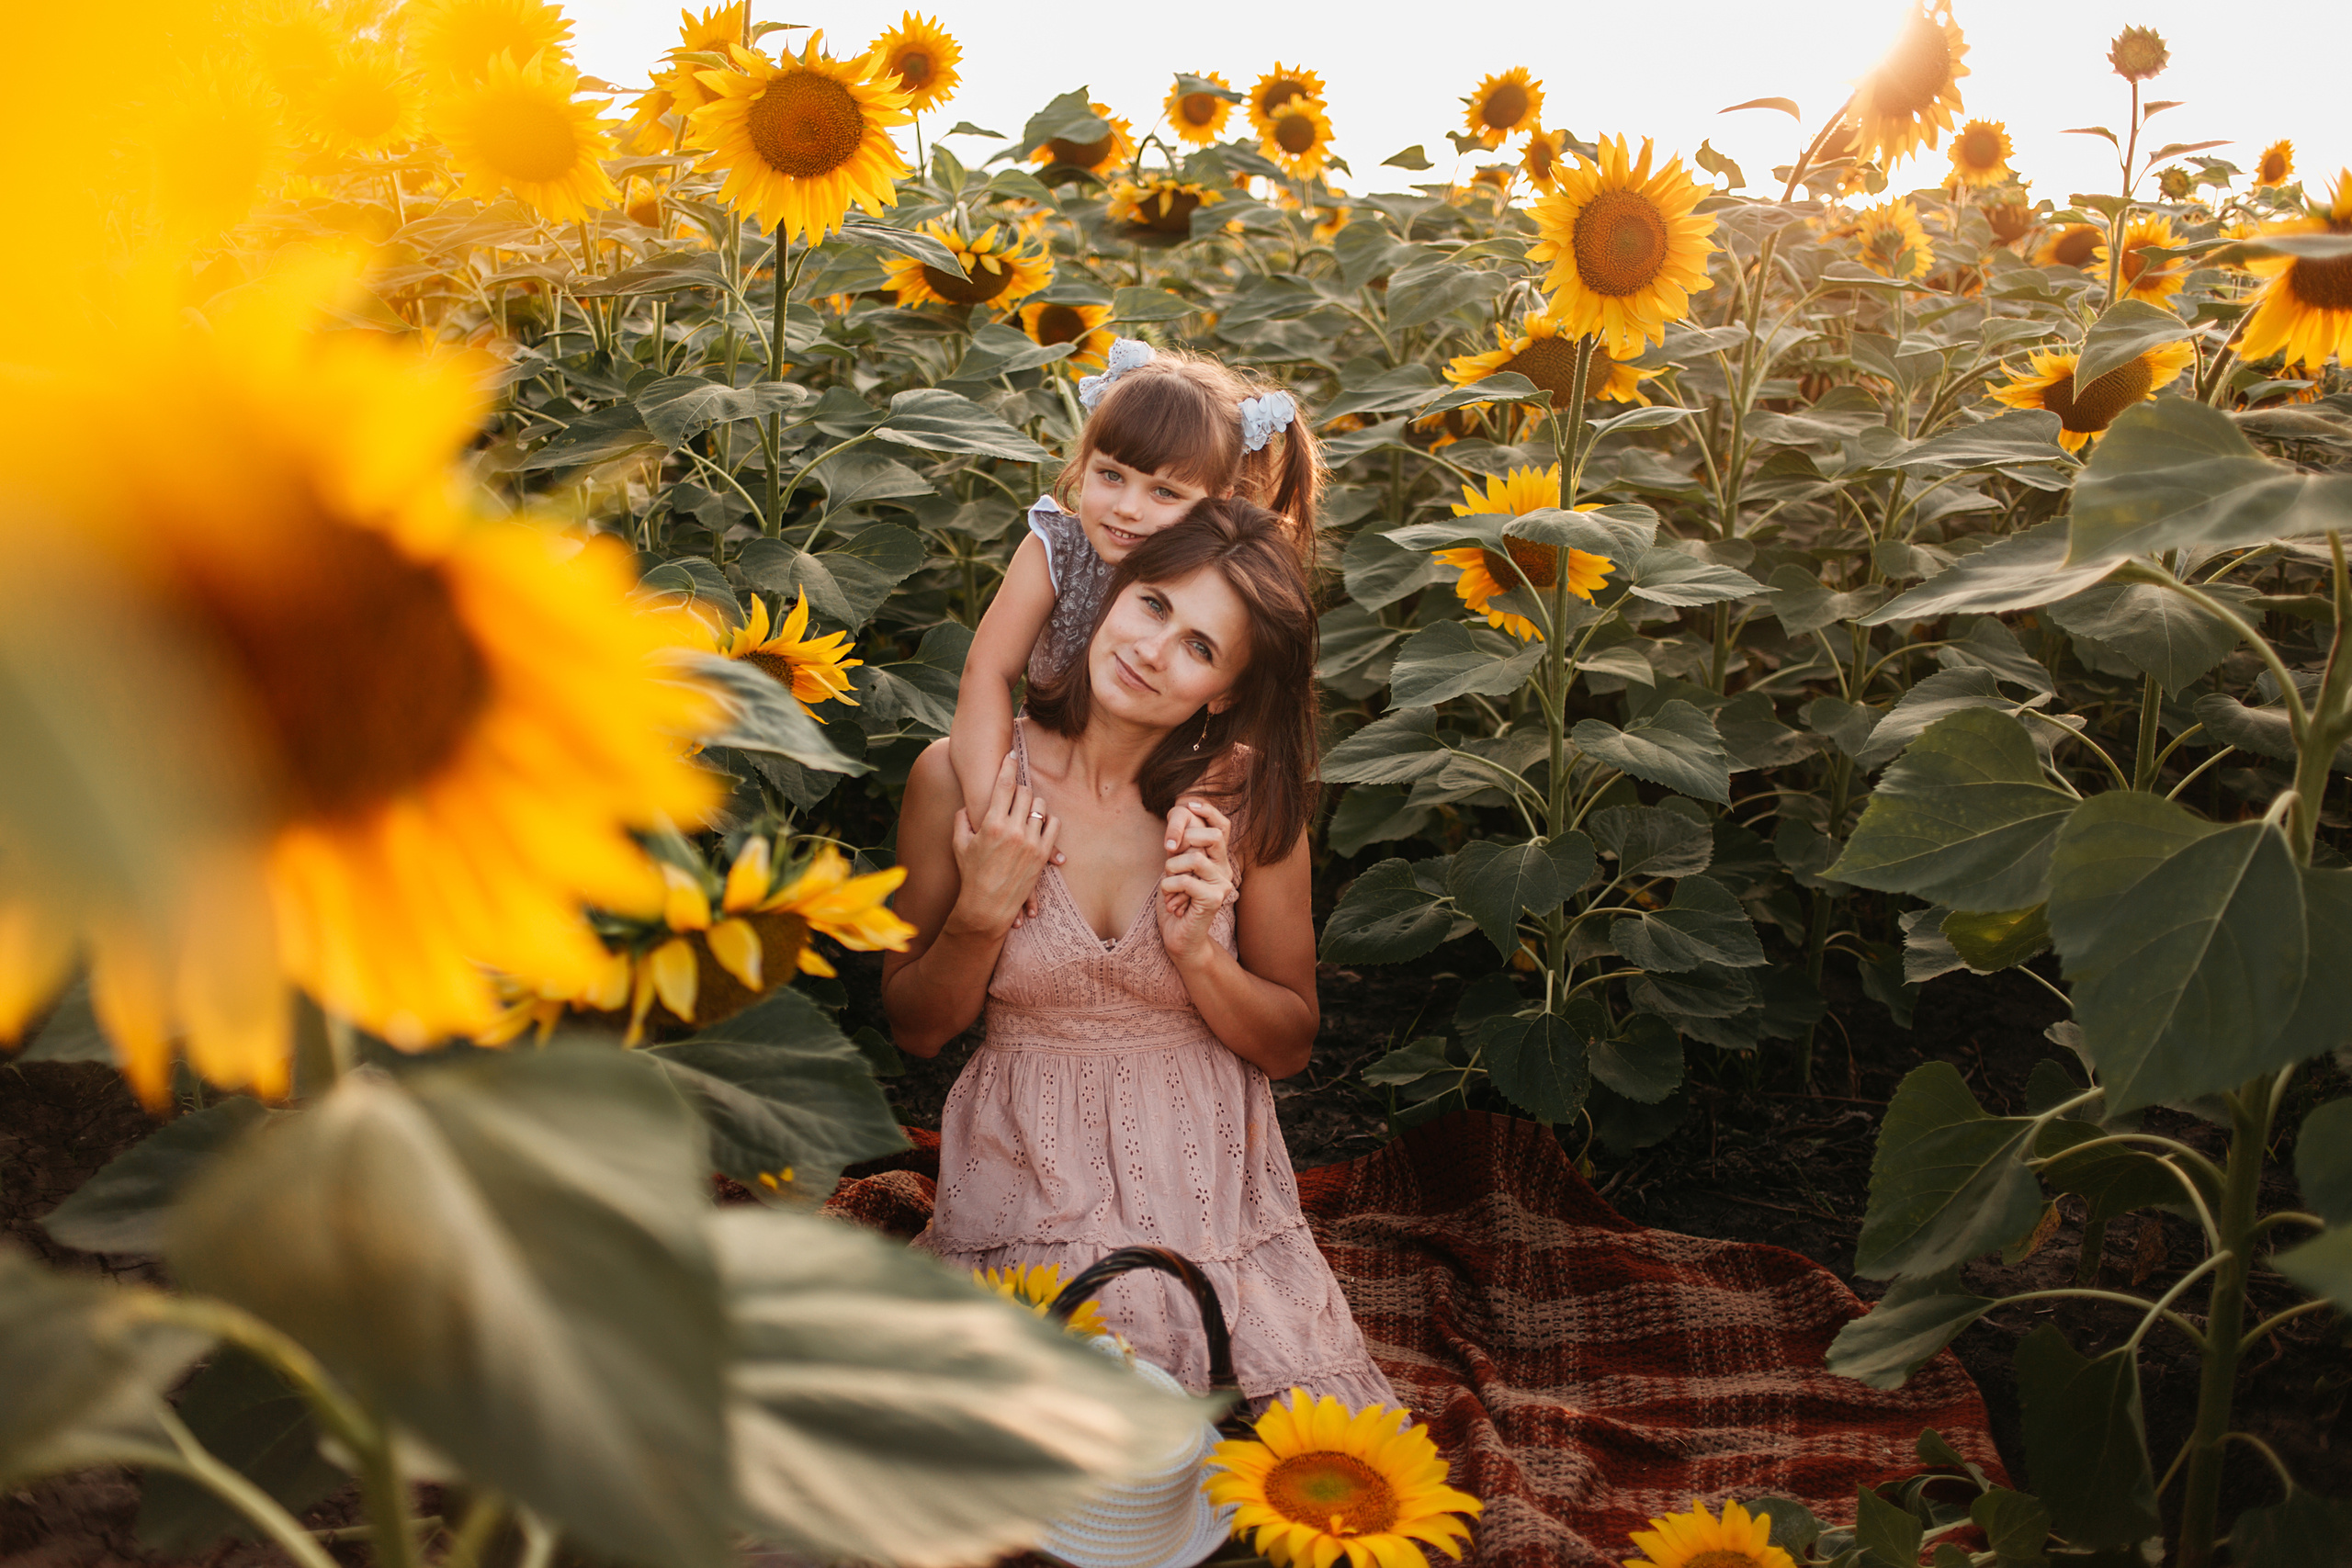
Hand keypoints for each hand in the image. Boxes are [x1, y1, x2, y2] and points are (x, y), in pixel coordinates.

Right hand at [949, 751, 1058, 938]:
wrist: (987, 907)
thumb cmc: (970, 874)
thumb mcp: (959, 844)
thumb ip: (962, 820)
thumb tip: (967, 807)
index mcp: (991, 823)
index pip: (1003, 784)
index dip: (1007, 764)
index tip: (1011, 753)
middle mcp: (1012, 829)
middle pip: (1025, 791)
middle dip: (1020, 787)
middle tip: (1017, 789)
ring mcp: (1030, 842)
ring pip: (1040, 807)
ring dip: (1033, 804)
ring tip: (1026, 808)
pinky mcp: (1043, 855)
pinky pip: (1053, 826)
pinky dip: (1047, 821)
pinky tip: (1039, 824)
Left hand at [1157, 797, 1235, 969]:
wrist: (1179, 939)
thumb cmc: (1174, 903)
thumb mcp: (1174, 869)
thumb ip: (1180, 848)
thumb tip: (1178, 819)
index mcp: (1218, 860)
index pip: (1222, 826)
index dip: (1208, 811)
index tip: (1188, 804)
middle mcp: (1225, 870)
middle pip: (1212, 837)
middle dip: (1182, 842)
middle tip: (1169, 860)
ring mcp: (1222, 885)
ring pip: (1195, 858)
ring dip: (1171, 869)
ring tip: (1167, 886)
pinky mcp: (1213, 899)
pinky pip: (1186, 880)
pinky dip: (1170, 887)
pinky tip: (1170, 901)